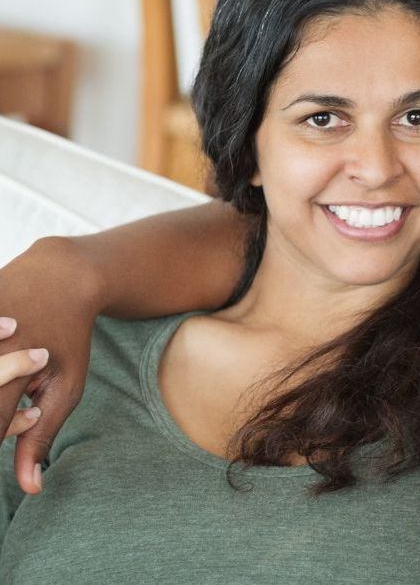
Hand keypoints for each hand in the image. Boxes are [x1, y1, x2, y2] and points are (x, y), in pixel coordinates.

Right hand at [0, 236, 98, 494]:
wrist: (62, 275)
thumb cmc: (69, 338)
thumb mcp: (66, 386)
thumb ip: (41, 437)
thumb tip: (31, 488)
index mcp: (15, 371)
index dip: (2, 432)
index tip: (14, 424)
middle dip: (0, 406)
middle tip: (21, 387)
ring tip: (22, 363)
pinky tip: (8, 335)